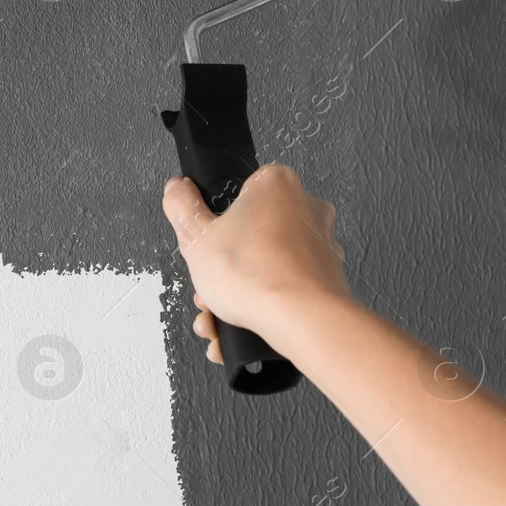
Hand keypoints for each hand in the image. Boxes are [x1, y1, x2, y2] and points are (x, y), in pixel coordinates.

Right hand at [161, 165, 351, 361]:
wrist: (302, 321)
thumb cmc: (259, 278)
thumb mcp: (196, 237)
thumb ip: (181, 206)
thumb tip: (177, 189)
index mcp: (276, 184)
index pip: (237, 191)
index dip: (215, 219)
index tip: (208, 238)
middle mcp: (306, 207)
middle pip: (250, 230)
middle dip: (225, 262)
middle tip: (212, 279)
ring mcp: (322, 241)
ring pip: (267, 261)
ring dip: (240, 286)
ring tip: (222, 309)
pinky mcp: (328, 274)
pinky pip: (286, 283)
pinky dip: (265, 300)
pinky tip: (244, 319)